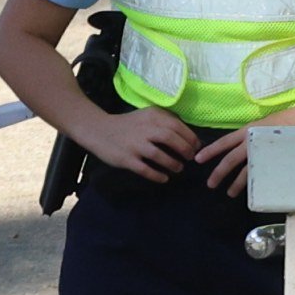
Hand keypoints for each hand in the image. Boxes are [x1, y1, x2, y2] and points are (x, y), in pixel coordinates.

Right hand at [76, 104, 202, 182]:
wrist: (98, 130)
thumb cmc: (127, 124)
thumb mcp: (146, 115)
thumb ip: (164, 120)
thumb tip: (186, 133)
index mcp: (152, 116)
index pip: (177, 126)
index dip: (190, 138)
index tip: (196, 146)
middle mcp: (145, 129)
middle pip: (171, 139)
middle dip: (185, 150)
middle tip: (190, 158)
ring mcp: (135, 145)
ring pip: (160, 155)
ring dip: (172, 163)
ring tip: (178, 168)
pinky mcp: (126, 159)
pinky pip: (145, 169)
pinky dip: (156, 175)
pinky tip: (164, 179)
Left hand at [194, 105, 294, 198]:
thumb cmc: (287, 120)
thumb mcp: (262, 125)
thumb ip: (250, 136)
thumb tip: (239, 149)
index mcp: (248, 130)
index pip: (224, 142)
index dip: (210, 151)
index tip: (197, 160)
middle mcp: (252, 140)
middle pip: (230, 160)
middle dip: (219, 173)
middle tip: (210, 185)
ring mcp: (263, 151)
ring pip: (245, 170)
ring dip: (236, 183)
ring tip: (229, 193)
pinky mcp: (274, 159)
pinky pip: (261, 174)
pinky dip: (254, 183)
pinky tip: (250, 191)